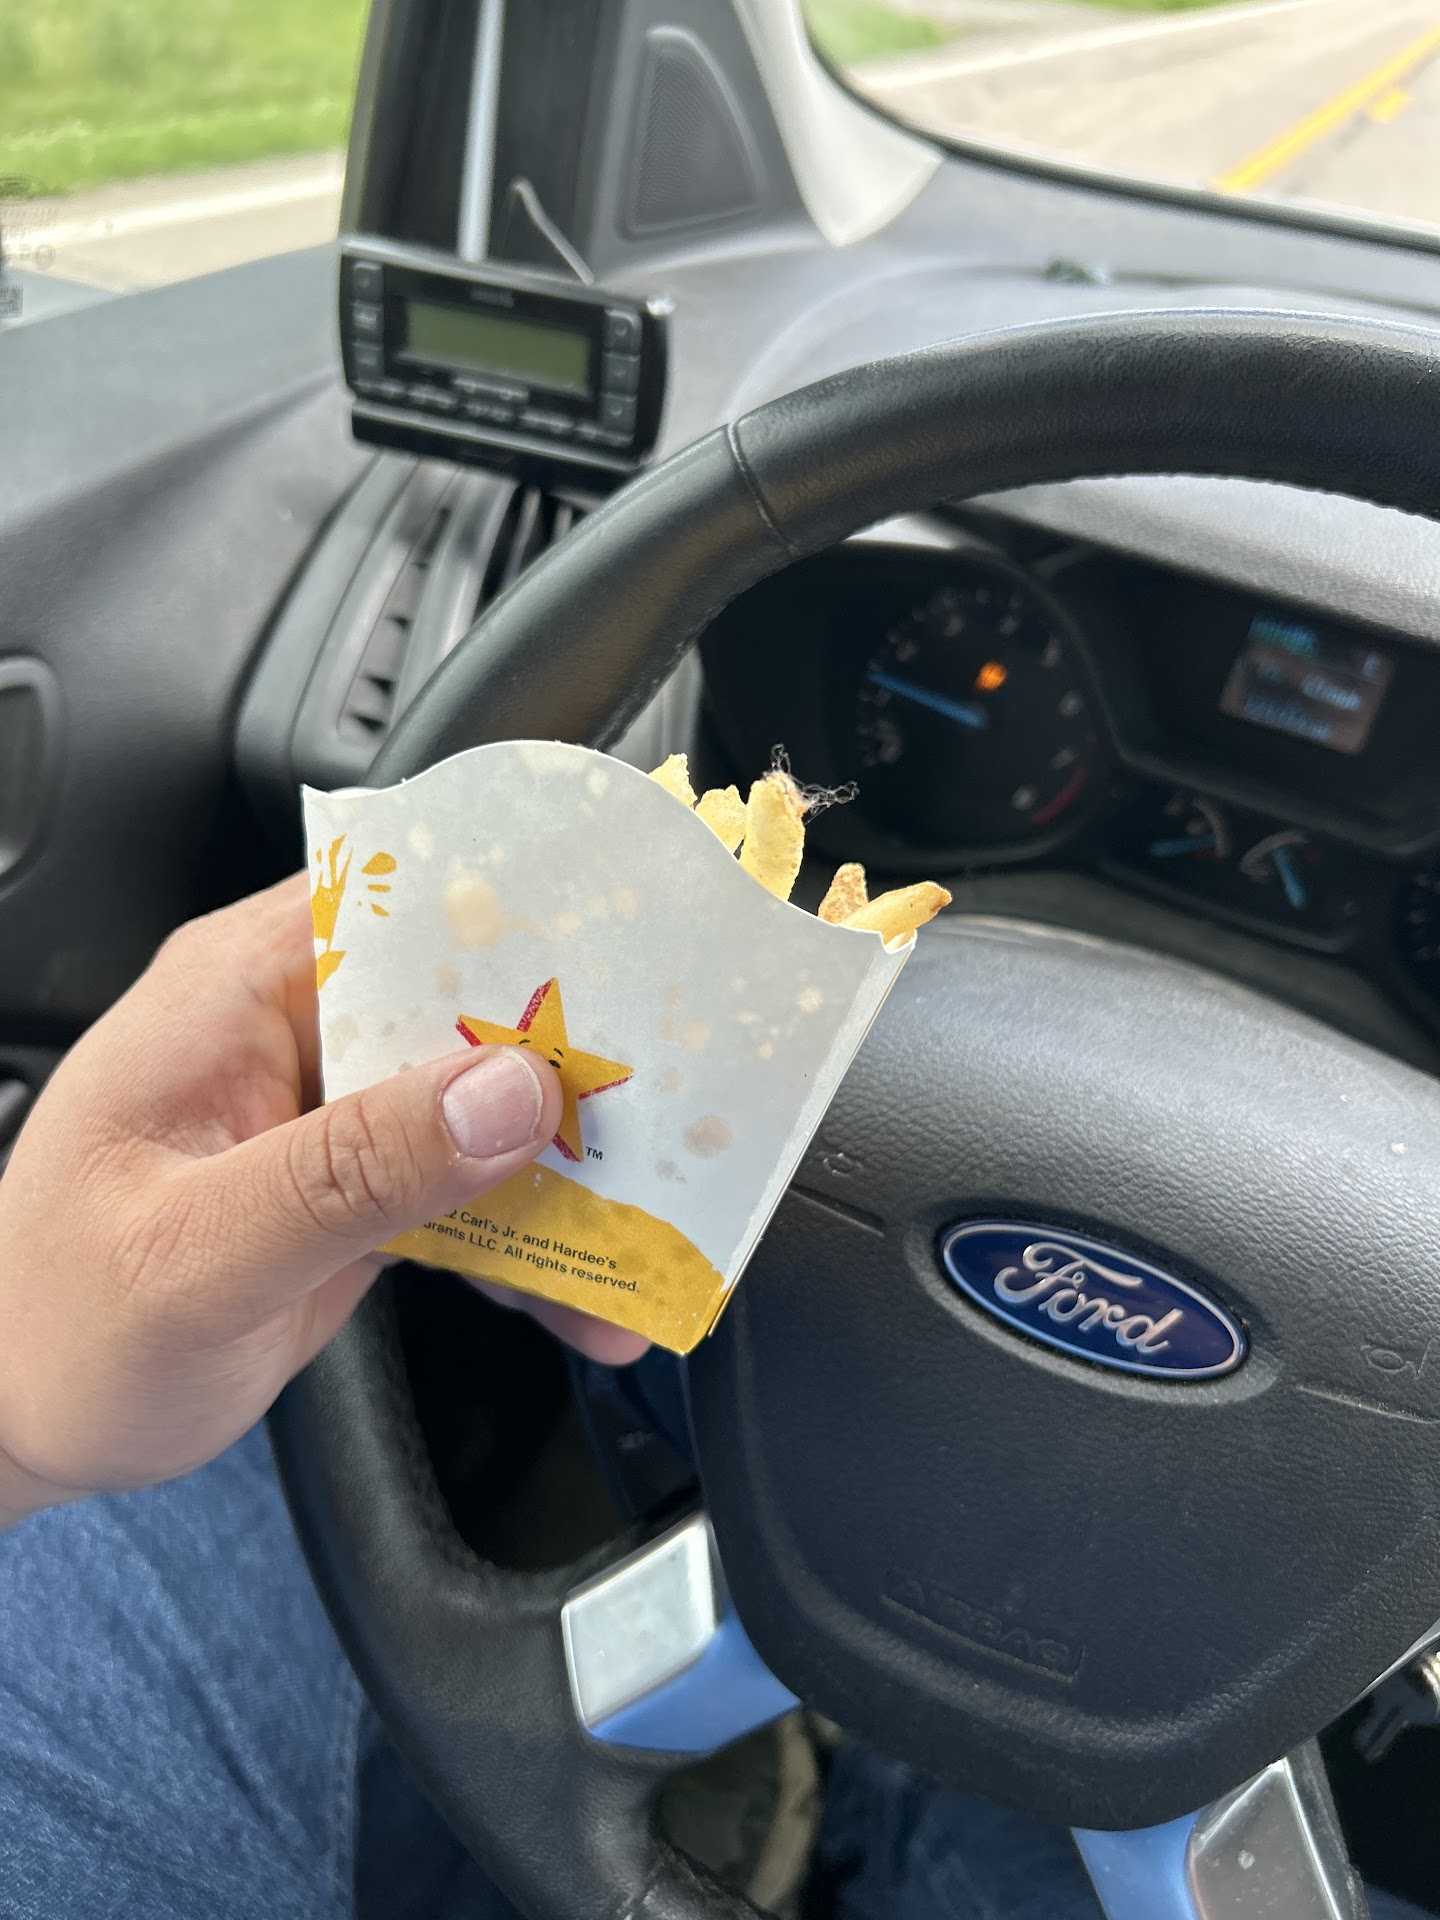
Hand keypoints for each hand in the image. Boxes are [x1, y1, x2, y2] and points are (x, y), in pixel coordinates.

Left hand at [0, 874, 647, 1525]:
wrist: (14, 1423)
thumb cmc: (56, 1329)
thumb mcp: (202, 1251)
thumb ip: (352, 1170)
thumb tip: (508, 1089)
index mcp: (240, 988)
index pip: (402, 897)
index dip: (523, 906)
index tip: (637, 945)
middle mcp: (298, 1028)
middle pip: (474, 1000)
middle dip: (580, 1053)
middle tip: (687, 1103)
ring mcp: (336, 1110)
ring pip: (493, 1100)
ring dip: (574, 1166)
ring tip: (660, 1226)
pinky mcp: (361, 1186)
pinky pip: (474, 1186)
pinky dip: (536, 1238)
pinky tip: (588, 1296)